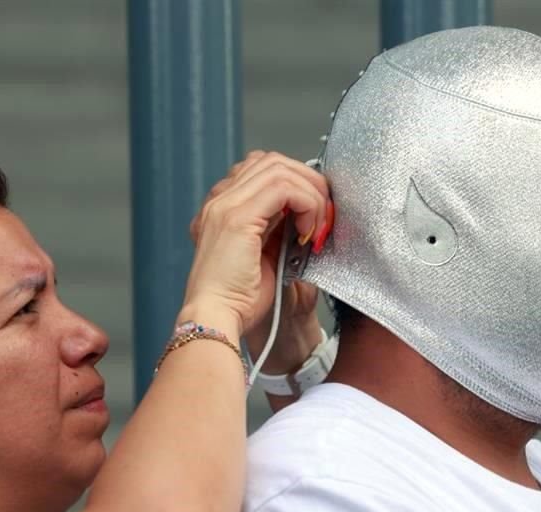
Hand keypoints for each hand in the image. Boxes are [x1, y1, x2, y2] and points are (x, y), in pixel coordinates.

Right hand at [183, 151, 330, 335]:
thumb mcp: (263, 255)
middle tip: (323, 217)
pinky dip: (306, 204)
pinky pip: (284, 188)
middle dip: (308, 183)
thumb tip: (306, 214)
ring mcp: (224, 205)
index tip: (313, 214)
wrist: (217, 320)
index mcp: (222, 209)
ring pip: (280, 169)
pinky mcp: (237, 218)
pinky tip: (308, 232)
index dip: (295, 184)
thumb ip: (278, 228)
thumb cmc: (238, 300)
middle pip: (272, 161)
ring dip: (310, 194)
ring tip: (316, 227)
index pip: (261, 170)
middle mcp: (219, 201)